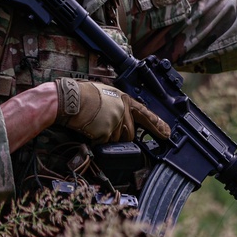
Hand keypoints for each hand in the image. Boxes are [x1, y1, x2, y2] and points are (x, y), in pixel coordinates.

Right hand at [54, 78, 170, 143]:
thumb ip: (117, 104)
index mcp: (124, 99)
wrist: (69, 99)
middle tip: (103, 125)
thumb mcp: (106, 93)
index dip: (157, 125)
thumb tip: (122, 114)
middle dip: (119, 134)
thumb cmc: (82, 95)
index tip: (167, 133)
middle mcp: (124, 111)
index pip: (145, 114)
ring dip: (107, 137)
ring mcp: (116, 122)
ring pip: (117, 140)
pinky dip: (97, 140)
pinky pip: (105, 143)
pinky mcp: (107, 132)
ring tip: (94, 123)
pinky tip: (90, 128)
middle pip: (130, 133)